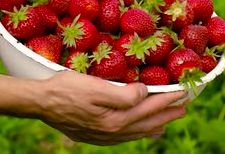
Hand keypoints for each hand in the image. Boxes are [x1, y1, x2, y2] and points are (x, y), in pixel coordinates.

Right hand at [38, 71, 186, 144]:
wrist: (40, 102)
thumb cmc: (67, 88)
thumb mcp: (96, 86)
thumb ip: (124, 94)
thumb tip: (145, 93)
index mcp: (115, 120)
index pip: (149, 108)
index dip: (168, 99)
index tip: (183, 92)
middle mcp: (112, 132)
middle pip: (147, 123)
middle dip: (167, 114)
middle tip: (184, 107)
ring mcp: (103, 136)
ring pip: (137, 132)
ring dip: (154, 125)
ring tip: (167, 121)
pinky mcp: (94, 135)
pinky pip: (124, 136)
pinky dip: (138, 132)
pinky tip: (140, 130)